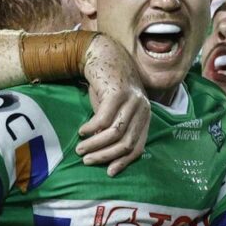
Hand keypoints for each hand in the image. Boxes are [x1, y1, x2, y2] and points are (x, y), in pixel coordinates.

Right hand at [75, 34, 149, 176]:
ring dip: (95, 144)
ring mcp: (131, 100)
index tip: (109, 172)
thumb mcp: (116, 108)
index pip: (138, 147)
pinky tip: (82, 131)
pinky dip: (91, 129)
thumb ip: (116, 126)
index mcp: (145, 115)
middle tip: (87, 160)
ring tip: (81, 149)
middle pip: (126, 142)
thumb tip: (106, 153)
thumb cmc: (108, 85)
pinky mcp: (116, 92)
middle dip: (105, 155)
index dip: (124, 162)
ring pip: (114, 133)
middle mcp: (142, 108)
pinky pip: (103, 119)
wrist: (104, 54)